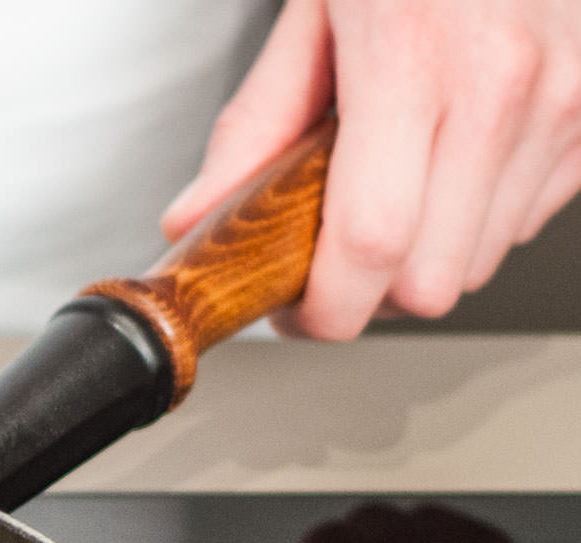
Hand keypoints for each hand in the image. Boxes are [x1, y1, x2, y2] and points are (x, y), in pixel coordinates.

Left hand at [162, 0, 580, 337]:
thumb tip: (200, 223)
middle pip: (431, 282)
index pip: (369, 246)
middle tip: (326, 261)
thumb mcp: (312, 8)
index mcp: (410, 58)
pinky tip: (448, 166)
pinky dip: (482, 216)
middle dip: (368, 293)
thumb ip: (255, 127)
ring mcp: (566, 94)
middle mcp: (503, 83)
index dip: (322, 308)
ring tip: (389, 195)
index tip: (291, 309)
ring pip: (485, 261)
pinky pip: (534, 216)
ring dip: (425, 256)